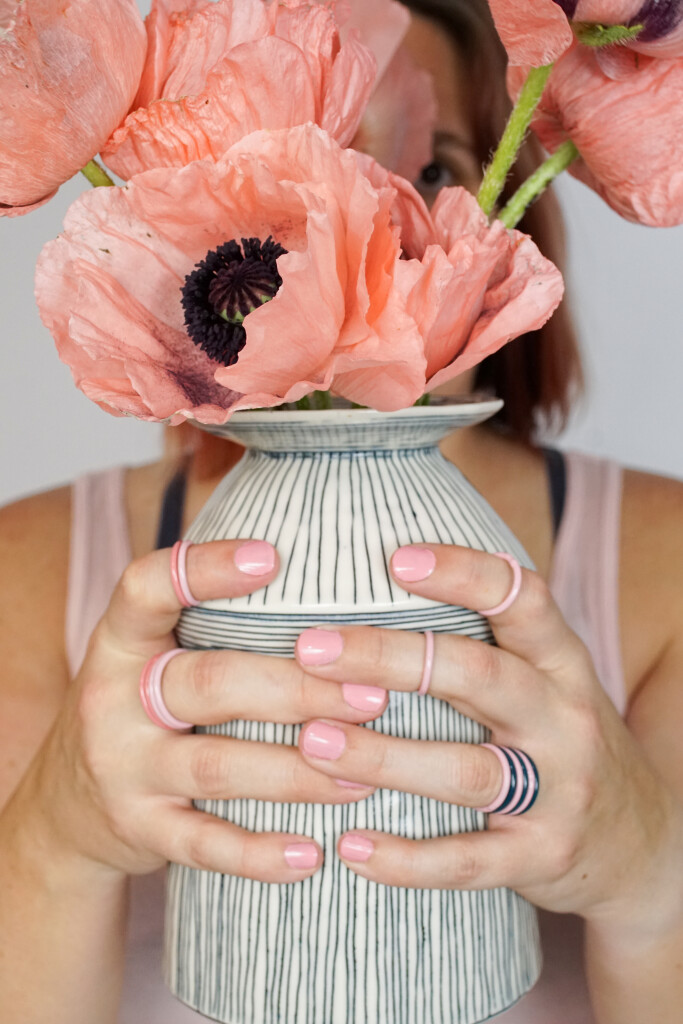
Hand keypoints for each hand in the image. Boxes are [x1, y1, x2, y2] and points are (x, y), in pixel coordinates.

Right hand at [21, 540, 383, 883]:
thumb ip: (208, 621)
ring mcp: (123, 768)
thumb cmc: (141, 708)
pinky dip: (260, 854)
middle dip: (297, 689)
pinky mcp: (139, 829)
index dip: (204, 569)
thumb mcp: (150, 654)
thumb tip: (317, 568)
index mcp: (121, 641)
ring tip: (367, 774)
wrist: (67, 806)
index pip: (146, 589)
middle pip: (208, 683)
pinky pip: (205, 845)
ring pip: (218, 766)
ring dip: (300, 771)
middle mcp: (114, 700)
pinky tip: (312, 854)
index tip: (271, 557)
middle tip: (373, 695)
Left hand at [294, 544, 680, 928]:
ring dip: (382, 757)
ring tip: (311, 742)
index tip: (397, 558)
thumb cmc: (560, 738)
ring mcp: (558, 792)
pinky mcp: (541, 858)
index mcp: (562, 663)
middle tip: (310, 649)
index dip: (464, 573)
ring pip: (466, 771)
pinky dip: (406, 859)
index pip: (523, 599)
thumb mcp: (547, 679)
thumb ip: (486, 640)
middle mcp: (564, 719)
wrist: (641, 841)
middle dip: (389, 658)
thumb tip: (384, 575)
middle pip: (478, 676)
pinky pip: (468, 861)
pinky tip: (351, 846)